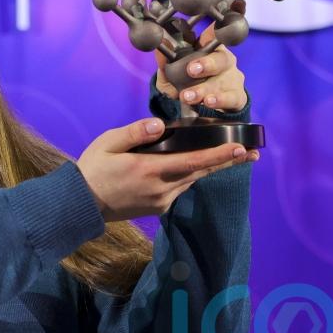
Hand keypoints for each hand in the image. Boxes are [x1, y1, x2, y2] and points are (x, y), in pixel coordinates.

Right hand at [77, 118, 257, 221]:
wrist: (81, 204)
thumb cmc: (93, 169)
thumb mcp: (108, 143)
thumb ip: (135, 132)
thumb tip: (160, 125)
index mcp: (149, 170)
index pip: (192, 162)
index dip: (218, 156)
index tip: (240, 149)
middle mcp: (161, 189)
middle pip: (200, 172)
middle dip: (227, 162)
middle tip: (252, 152)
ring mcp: (161, 201)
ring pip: (192, 180)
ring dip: (211, 168)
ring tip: (230, 156)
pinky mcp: (158, 207)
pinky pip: (180, 187)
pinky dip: (190, 175)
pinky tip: (195, 166)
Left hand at [155, 4, 247, 111]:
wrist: (199, 110)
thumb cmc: (186, 85)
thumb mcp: (171, 74)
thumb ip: (165, 62)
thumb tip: (159, 45)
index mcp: (208, 48)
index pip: (217, 30)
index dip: (229, 16)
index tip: (237, 4)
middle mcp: (223, 60)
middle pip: (220, 57)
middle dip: (206, 63)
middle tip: (191, 70)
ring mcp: (231, 78)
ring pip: (223, 79)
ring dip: (205, 88)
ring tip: (190, 95)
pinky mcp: (236, 96)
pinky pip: (231, 97)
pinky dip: (220, 100)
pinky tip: (209, 102)